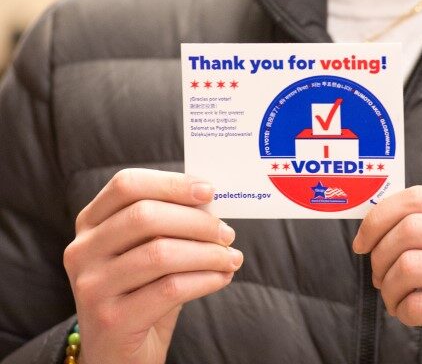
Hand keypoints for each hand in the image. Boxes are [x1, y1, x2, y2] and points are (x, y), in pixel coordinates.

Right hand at [64, 169, 241, 363]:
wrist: (118, 355)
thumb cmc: (142, 293)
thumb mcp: (149, 251)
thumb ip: (170, 224)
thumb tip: (210, 201)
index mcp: (91, 223)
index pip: (127, 185)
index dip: (171, 183)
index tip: (209, 191)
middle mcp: (82, 250)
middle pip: (145, 216)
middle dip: (197, 222)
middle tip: (227, 233)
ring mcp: (92, 286)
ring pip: (160, 253)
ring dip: (208, 253)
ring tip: (231, 258)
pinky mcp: (111, 319)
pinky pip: (170, 289)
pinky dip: (205, 279)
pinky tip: (222, 277)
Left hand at [353, 186, 421, 363]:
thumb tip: (371, 220)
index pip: (420, 198)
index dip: (379, 217)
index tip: (362, 242)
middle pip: (411, 229)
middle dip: (380, 255)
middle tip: (378, 276)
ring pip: (410, 266)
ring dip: (388, 288)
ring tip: (395, 299)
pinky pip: (419, 304)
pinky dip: (402, 312)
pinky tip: (411, 316)